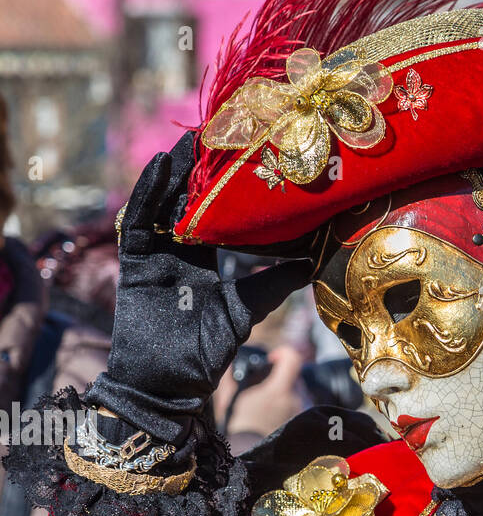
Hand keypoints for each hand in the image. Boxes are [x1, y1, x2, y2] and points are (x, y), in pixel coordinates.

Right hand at [89, 131, 311, 446]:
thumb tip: (313, 262)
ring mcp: (156, 256)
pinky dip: (149, 193)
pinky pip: (139, 221)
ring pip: (164, 204)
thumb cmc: (205, 355)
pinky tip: (162, 166)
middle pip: (190, 203)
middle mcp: (181, 254)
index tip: (249, 156)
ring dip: (176, 171)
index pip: (219, 217)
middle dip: (202, 171)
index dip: (230, 190)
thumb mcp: (246, 311)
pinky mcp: (135, 263)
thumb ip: (273, 285)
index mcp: (207, 262)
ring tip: (191, 136)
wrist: (169, 385)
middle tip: (222, 131)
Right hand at [213, 344, 305, 442]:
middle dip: (281, 374)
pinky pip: (296, 405)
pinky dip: (286, 404)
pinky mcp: (298, 423)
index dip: (283, 353)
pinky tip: (271, 412)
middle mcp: (294, 400)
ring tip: (266, 400)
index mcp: (279, 391)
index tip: (272, 359)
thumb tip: (228, 363)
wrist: (248, 453)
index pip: (293, 359)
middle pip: (295, 375)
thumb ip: (229, 376)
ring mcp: (298, 412)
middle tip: (264, 383)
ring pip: (296, 391)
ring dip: (284, 390)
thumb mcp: (229, 398)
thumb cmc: (238, 426)